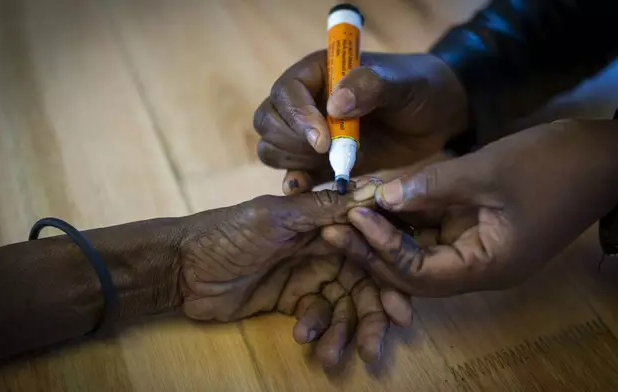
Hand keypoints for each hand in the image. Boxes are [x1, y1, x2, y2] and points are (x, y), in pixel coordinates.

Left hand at [177, 190, 410, 365]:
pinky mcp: (293, 302)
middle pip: (362, 284)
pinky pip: (317, 318)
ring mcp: (308, 278)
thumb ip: (321, 208)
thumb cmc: (229, 234)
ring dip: (343, 332)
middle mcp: (324, 250)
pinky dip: (316, 330)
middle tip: (376, 345)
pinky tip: (303, 337)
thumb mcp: (274, 217)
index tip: (402, 305)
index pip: (368, 248)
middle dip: (372, 316)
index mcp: (324, 224)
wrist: (184, 268)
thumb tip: (373, 192)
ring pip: (342, 307)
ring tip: (333, 355)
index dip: (388, 276)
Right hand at [253, 50, 467, 193]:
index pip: (286, 93)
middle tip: (328, 153)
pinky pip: (293, 173)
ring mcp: (308, 134)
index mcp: (317, 74)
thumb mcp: (401, 83)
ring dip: (295, 161)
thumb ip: (370, 86)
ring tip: (333, 165)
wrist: (437, 118)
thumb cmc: (419, 89)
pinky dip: (296, 182)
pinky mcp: (318, 163)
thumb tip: (334, 104)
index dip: (298, 117)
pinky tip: (307, 189)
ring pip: (273, 148)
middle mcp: (305, 102)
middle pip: (269, 122)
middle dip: (292, 142)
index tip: (324, 141)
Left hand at [323, 120, 617, 295]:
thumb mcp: (489, 171)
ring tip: (344, 214)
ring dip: (384, 232)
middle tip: (331, 225)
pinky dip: (405, 217)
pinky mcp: (474, 229)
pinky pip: (431, 231)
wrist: (602, 156)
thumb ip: (432, 186)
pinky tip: (377, 200)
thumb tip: (380, 196)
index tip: (353, 219)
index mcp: (487, 267)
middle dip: (372, 248)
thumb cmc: (553, 164)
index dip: (383, 248)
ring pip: (417, 251)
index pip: (420, 275)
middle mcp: (476, 267)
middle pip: (411, 270)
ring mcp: (476, 249)